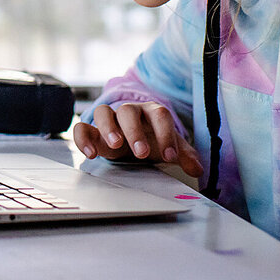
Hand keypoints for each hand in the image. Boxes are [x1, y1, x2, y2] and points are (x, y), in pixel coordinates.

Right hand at [73, 102, 203, 177]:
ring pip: (103, 112)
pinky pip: (82, 128)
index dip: (165, 134)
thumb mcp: (170, 146)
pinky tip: (91, 154)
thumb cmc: (153, 139)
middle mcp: (129, 112)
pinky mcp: (93, 131)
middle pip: (128, 110)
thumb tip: (197, 168)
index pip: (159, 115)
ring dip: (108, 128)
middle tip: (141, 153)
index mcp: (151, 112)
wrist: (134, 138)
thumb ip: (184, 155)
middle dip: (134, 131)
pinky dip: (83, 139)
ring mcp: (109, 119)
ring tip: (115, 146)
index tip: (170, 156)